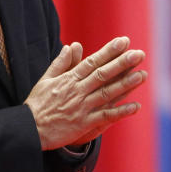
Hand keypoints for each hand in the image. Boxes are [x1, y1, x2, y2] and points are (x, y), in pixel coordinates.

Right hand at [25, 37, 146, 149]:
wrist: (28, 129)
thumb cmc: (37, 103)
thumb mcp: (46, 79)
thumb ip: (61, 63)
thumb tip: (73, 45)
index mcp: (69, 79)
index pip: (92, 61)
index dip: (109, 51)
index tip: (124, 41)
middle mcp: (77, 91)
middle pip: (103, 74)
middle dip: (122, 63)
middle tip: (139, 54)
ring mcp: (82, 107)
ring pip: (107, 93)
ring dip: (126, 84)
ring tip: (142, 75)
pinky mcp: (84, 123)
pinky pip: (105, 116)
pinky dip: (121, 111)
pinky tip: (135, 106)